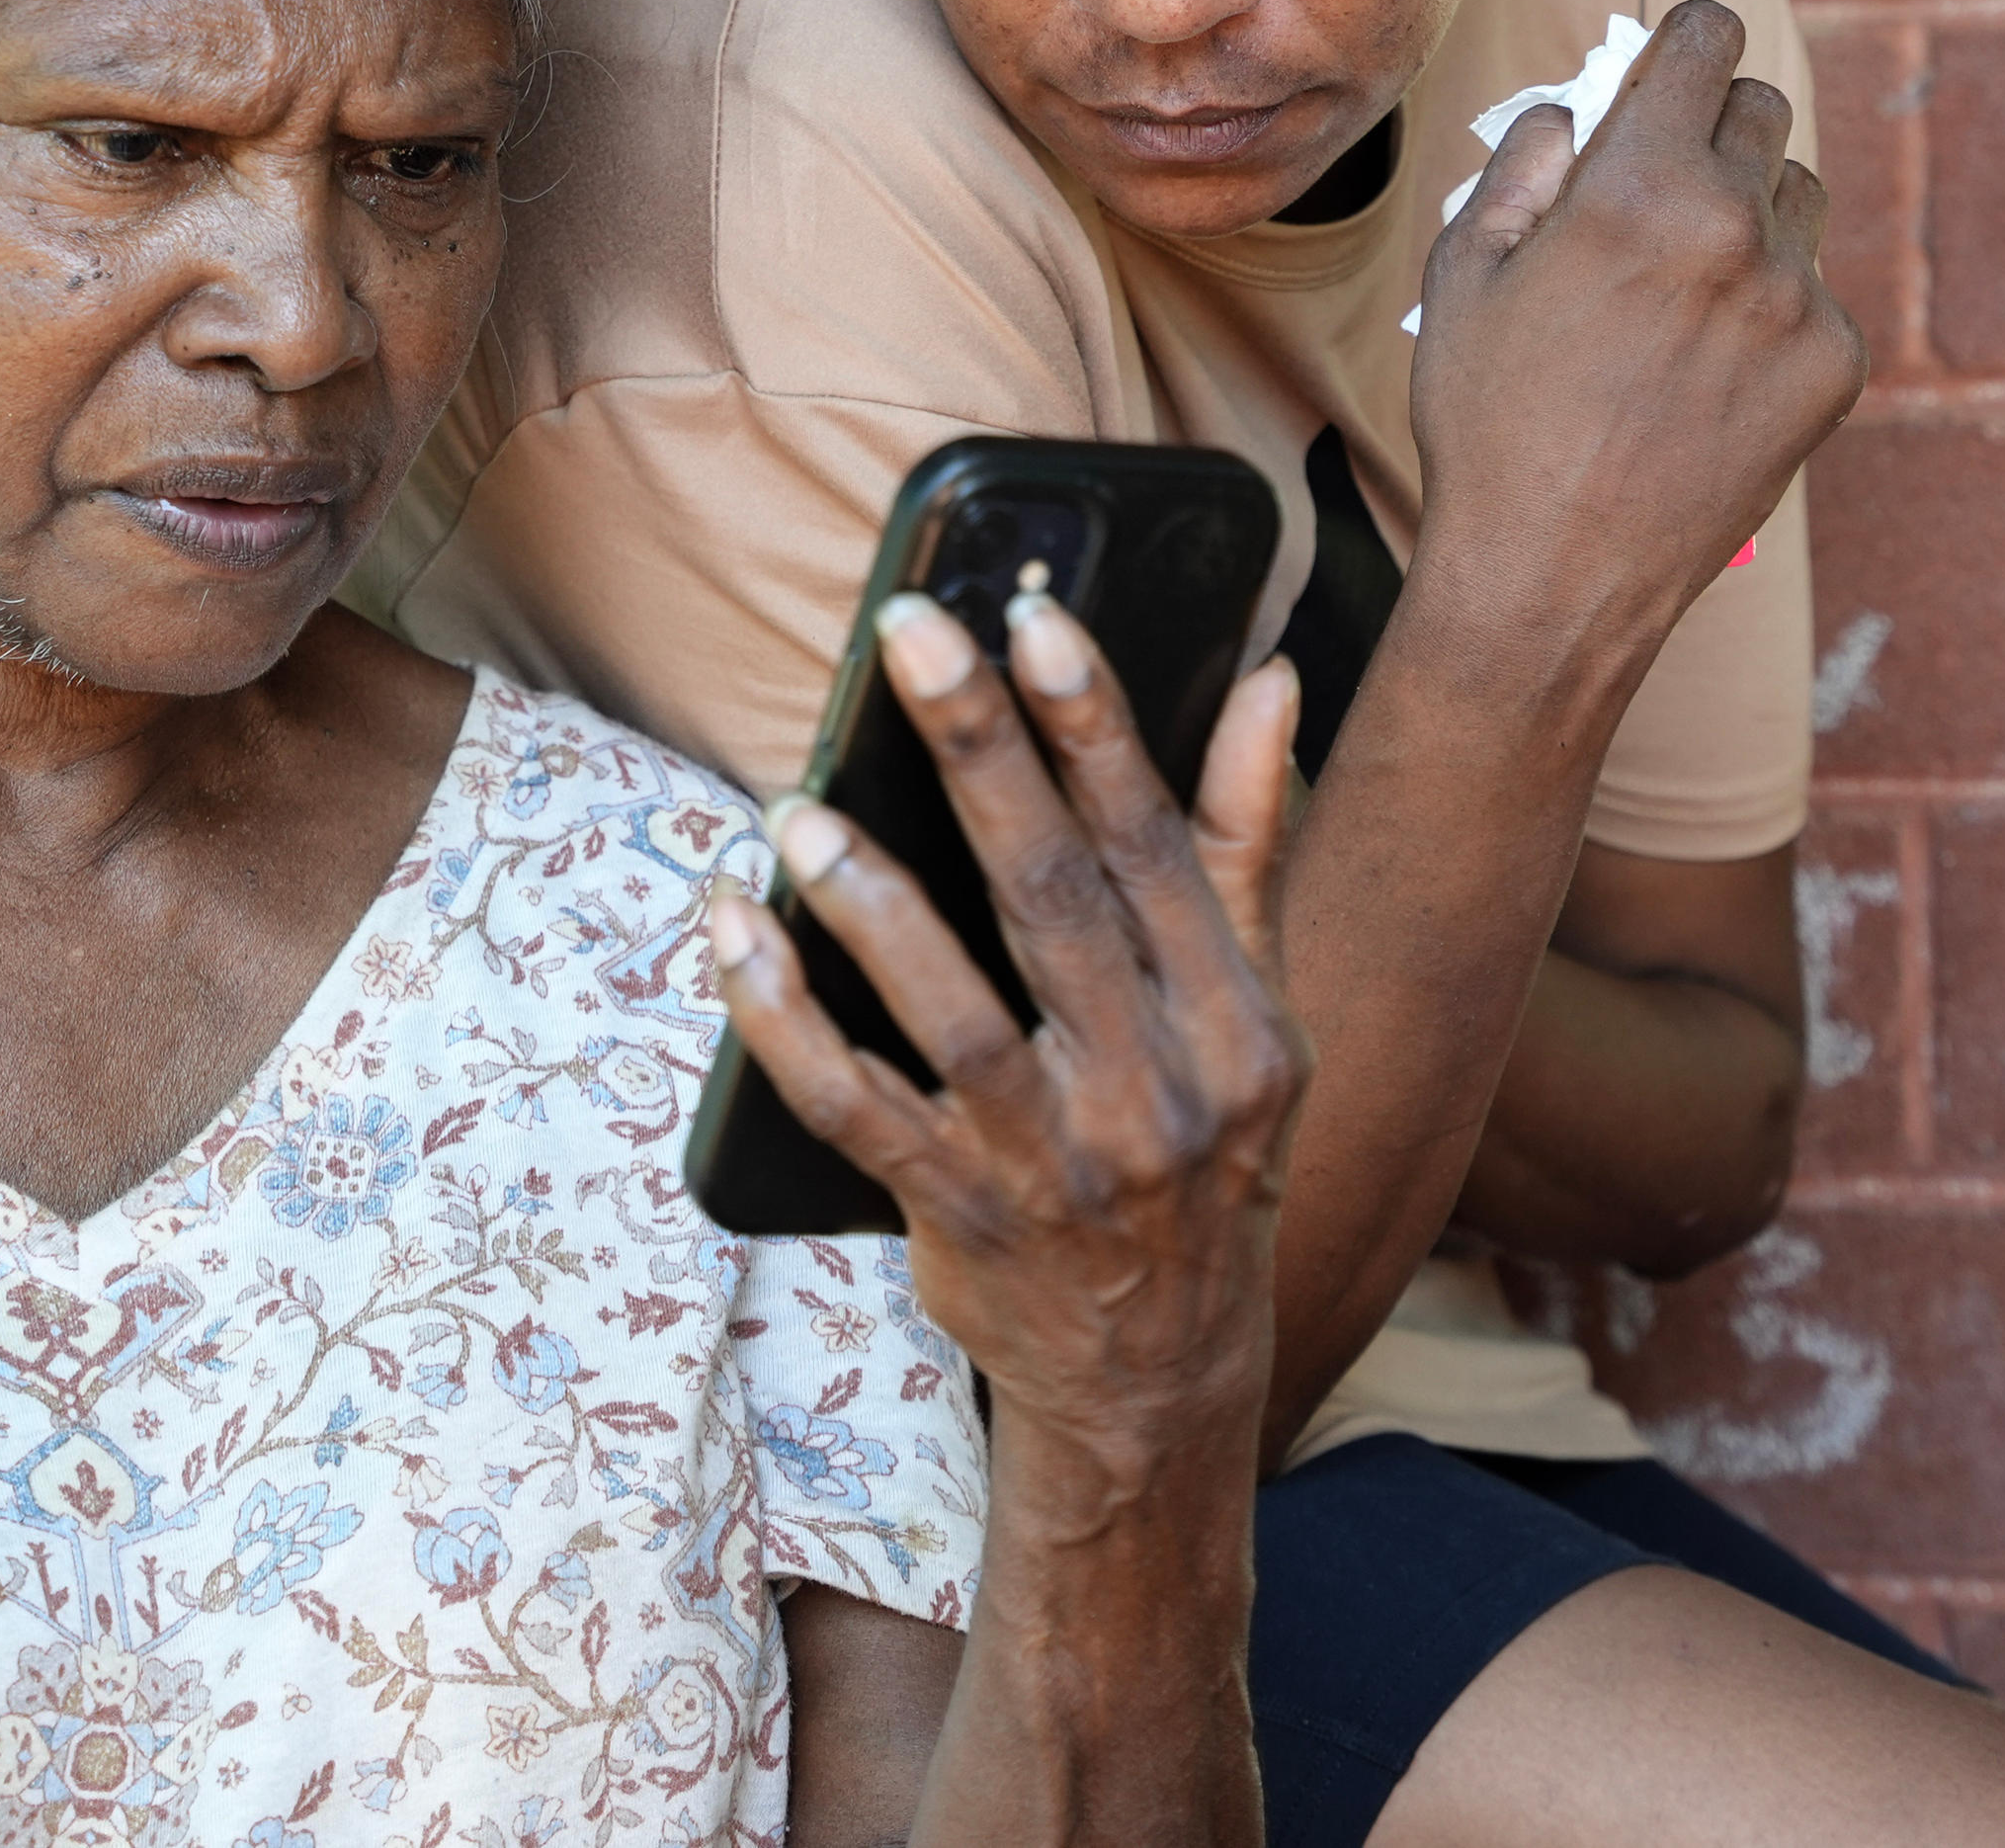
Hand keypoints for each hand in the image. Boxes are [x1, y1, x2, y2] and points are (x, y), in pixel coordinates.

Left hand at [707, 590, 1306, 1469]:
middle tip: (909, 637)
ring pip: (949, 1014)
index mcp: (1236, 1024)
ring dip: (870, 903)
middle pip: (1052, 898)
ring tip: (802, 810)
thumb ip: (1248, 847)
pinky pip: (852, 1108)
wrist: (1159, 1384)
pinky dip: (783, 1020)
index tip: (1037, 619)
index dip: (1096, 727)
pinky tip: (735, 935)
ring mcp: (1052, 1164)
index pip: (1156, 846)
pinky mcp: (955, 1219)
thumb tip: (1268, 680)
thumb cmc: (1204, 1162)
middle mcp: (1154, 1091)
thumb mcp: (1261, 1021)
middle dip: (980, 754)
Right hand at [1408, 0, 1864, 672]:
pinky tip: (1708, 362)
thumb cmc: (1492, 424)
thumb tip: (1580, 106)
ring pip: (1798, 193)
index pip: (1706, 39)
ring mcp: (1798, 298)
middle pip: (1761, 108)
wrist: (1556, 577)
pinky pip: (1815, 287)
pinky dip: (1772, 301)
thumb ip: (1524, 161)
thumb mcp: (1463, 272)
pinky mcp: (1833, 365)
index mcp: (1639, 183)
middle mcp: (1736, 226)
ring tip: (1684, 280)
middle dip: (1711, 125)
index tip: (1672, 63)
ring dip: (1750, 206)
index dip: (1683, 42)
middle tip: (1660, 183)